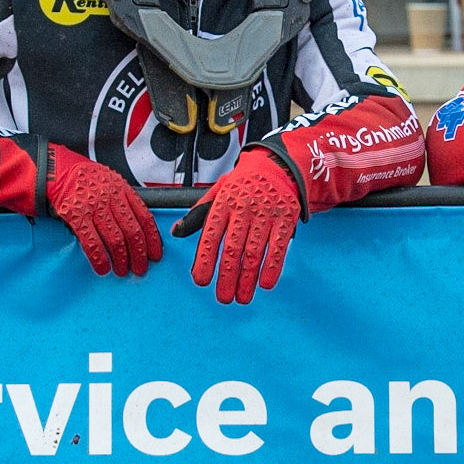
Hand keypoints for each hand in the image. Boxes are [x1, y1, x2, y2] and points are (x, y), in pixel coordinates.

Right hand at [46, 144, 162, 275]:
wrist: (57, 169)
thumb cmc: (85, 178)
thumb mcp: (111, 181)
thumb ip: (125, 200)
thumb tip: (140, 225)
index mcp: (123, 189)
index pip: (145, 217)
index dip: (153, 239)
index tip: (155, 254)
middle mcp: (111, 198)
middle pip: (132, 231)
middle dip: (139, 254)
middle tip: (140, 268)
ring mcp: (93, 207)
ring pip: (115, 238)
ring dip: (121, 259)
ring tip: (122, 270)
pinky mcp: (76, 216)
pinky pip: (91, 241)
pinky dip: (99, 258)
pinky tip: (103, 268)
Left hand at [171, 149, 301, 304]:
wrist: (277, 164)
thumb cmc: (243, 183)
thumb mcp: (217, 191)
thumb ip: (198, 214)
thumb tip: (177, 232)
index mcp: (224, 203)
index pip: (211, 235)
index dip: (204, 260)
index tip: (201, 281)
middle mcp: (244, 208)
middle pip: (232, 249)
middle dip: (226, 277)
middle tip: (223, 298)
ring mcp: (267, 214)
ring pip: (254, 252)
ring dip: (247, 279)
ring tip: (242, 298)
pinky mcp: (286, 219)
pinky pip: (279, 247)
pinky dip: (272, 268)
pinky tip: (265, 284)